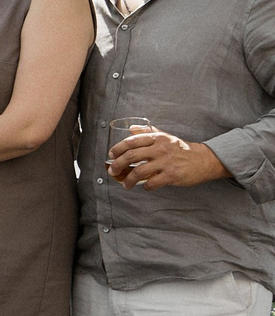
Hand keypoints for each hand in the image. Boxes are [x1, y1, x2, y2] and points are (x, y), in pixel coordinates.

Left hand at [108, 129, 229, 189]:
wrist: (204, 159)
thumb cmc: (182, 149)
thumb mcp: (165, 137)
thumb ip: (148, 132)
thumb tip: (131, 128)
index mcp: (157, 138)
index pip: (131, 141)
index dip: (118, 148)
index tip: (111, 155)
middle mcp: (160, 149)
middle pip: (131, 156)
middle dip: (117, 164)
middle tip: (112, 170)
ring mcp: (166, 162)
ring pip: (139, 171)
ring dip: (128, 180)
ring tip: (125, 184)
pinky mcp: (172, 175)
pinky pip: (152, 183)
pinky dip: (145, 186)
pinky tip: (144, 187)